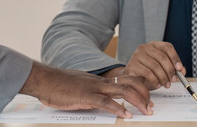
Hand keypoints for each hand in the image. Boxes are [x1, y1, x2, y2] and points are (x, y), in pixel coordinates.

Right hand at [20, 62, 152, 118]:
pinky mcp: (86, 97)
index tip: (148, 98)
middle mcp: (101, 82)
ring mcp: (95, 88)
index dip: (140, 87)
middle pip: (131, 82)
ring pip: (124, 90)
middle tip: (151, 106)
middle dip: (145, 94)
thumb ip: (92, 91)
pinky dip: (119, 109)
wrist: (44, 80)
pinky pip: (106, 102)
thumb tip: (101, 100)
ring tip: (146, 111)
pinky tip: (127, 116)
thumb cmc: (59, 85)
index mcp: (100, 80)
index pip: (126, 79)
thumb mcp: (80, 86)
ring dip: (138, 101)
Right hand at [110, 41, 184, 89]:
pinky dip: (155, 80)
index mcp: (153, 45)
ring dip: (164, 77)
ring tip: (167, 84)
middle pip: (162, 57)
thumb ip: (173, 68)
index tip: (180, 68)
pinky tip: (158, 84)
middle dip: (170, 70)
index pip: (167, 47)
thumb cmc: (147, 72)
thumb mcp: (162, 69)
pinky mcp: (132, 65)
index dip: (175, 57)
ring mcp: (137, 55)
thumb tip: (183, 71)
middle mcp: (144, 47)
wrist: (131, 79)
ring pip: (155, 66)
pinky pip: (148, 73)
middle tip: (174, 80)